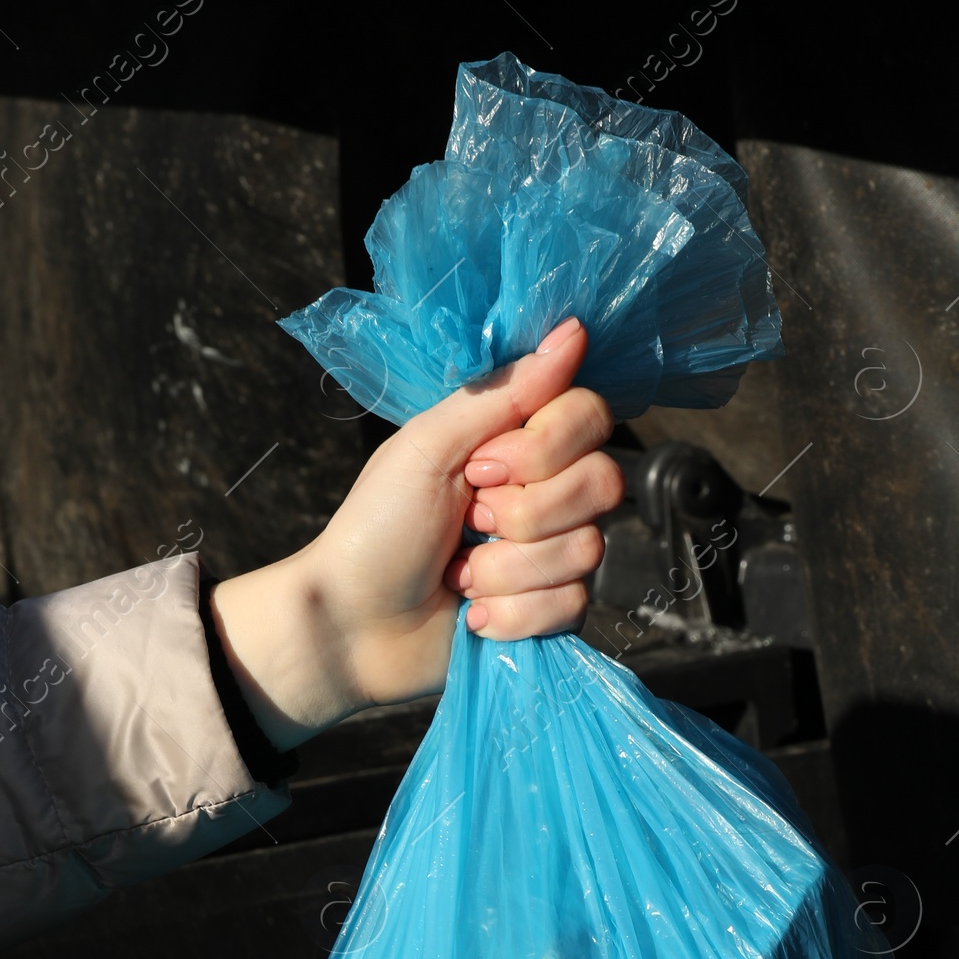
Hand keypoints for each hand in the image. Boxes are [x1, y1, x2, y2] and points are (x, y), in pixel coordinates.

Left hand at [209, 316, 622, 748]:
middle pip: (603, 483)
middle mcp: (546, 493)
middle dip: (525, 514)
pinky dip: (512, 614)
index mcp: (516, 442)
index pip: (591, 416)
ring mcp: (554, 555)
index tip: (481, 467)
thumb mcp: (428, 446)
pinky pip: (571, 605)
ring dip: (506, 570)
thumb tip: (571, 332)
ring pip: (585, 551)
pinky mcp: (553, 613)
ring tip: (457, 576)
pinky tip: (472, 614)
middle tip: (467, 524)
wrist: (355, 626)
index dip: (545, 448)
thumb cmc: (377, 530)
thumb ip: (502, 392)